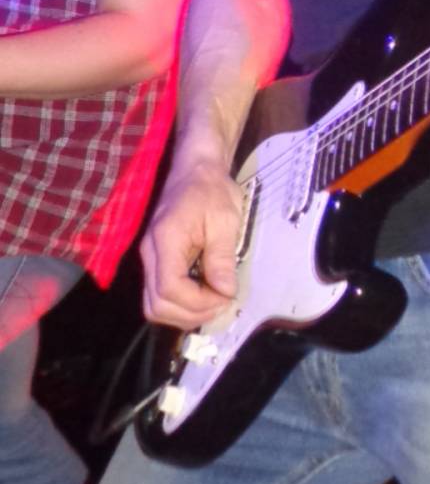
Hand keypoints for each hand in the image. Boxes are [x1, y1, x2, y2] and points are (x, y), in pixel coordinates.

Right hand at [140, 157, 244, 328]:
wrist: (196, 169)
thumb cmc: (212, 190)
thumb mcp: (225, 220)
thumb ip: (222, 258)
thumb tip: (226, 292)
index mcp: (166, 239)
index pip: (169, 288)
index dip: (198, 302)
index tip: (226, 295)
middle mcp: (150, 253)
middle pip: (156, 304)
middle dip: (191, 313)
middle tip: (222, 303)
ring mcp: (149, 258)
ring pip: (153, 305)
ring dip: (184, 314)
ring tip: (213, 302)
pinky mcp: (155, 261)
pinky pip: (158, 295)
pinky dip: (179, 305)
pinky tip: (202, 296)